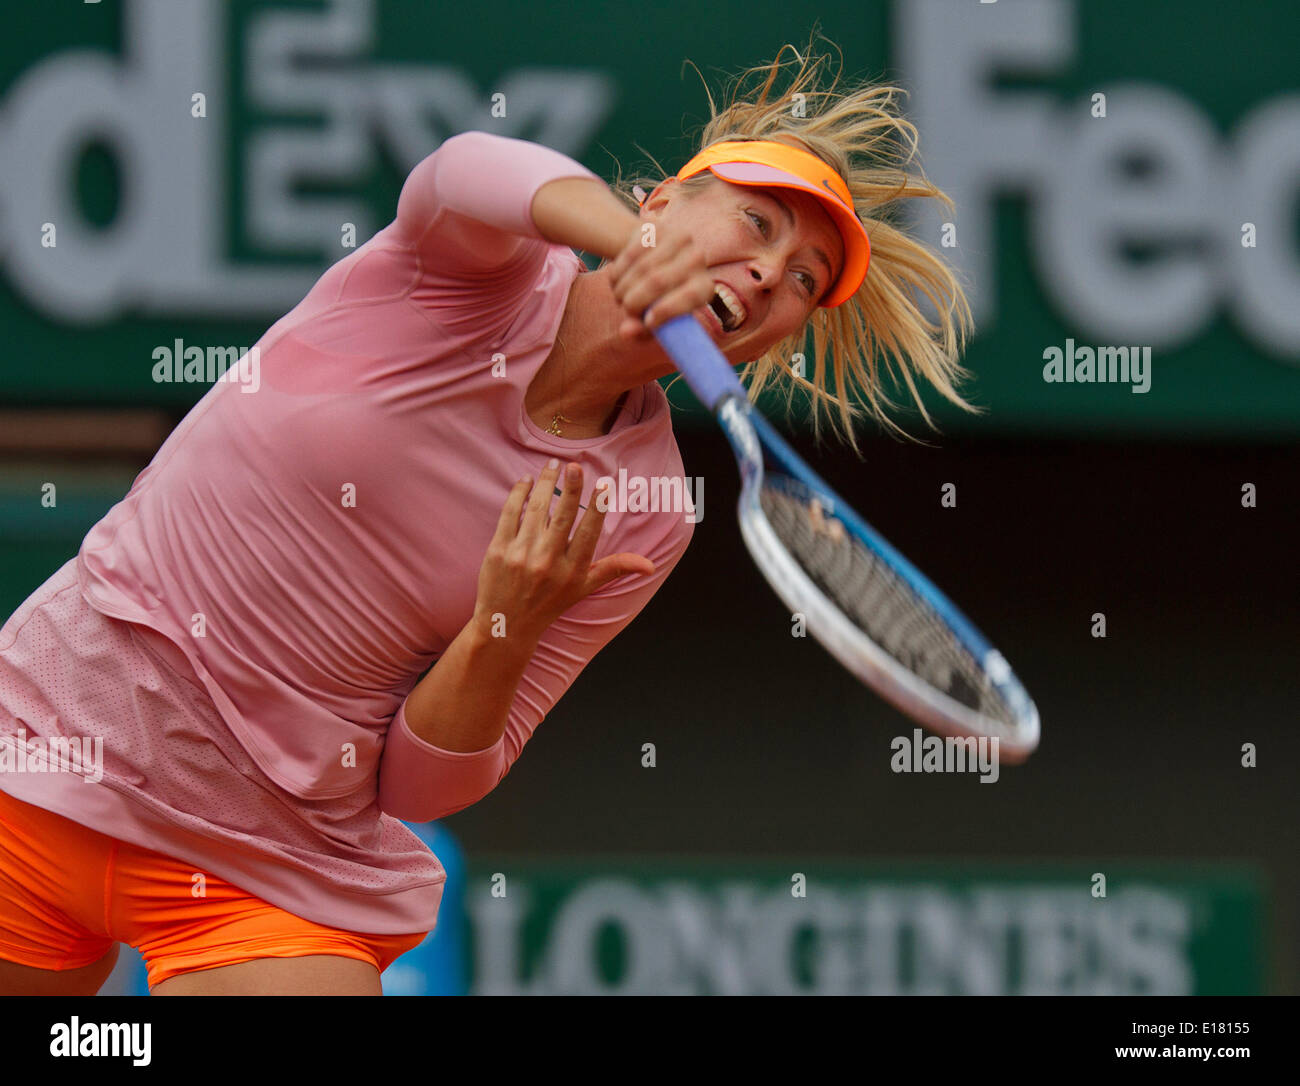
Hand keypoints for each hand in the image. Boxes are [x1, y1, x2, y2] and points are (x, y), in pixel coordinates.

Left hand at [474, 461, 655, 644]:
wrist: (506, 624)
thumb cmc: (550, 603)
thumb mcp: (585, 588)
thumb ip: (615, 569)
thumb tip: (650, 565)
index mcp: (572, 570)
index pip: (589, 533)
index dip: (597, 508)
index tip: (605, 484)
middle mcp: (548, 562)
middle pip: (562, 517)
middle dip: (570, 488)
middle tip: (574, 464)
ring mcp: (521, 555)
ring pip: (535, 510)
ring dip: (544, 483)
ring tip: (553, 465)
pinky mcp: (499, 551)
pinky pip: (509, 514)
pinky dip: (517, 495)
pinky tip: (526, 481)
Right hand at [606, 221, 715, 340]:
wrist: (653, 264)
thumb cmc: (656, 300)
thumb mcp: (653, 319)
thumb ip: (641, 330)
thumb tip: (625, 332)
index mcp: (704, 288)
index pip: (690, 296)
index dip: (667, 310)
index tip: (647, 321)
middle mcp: (698, 260)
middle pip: (658, 281)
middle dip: (634, 301)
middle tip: (624, 309)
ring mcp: (678, 240)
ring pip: (641, 268)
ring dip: (622, 287)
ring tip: (618, 296)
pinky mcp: (658, 229)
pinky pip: (630, 253)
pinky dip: (618, 271)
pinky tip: (616, 279)